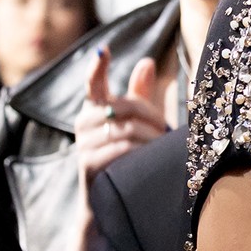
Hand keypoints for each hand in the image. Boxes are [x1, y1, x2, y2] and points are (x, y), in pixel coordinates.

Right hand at [72, 47, 163, 189]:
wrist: (109, 199)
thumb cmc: (126, 156)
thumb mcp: (134, 122)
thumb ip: (139, 94)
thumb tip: (147, 62)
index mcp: (95, 109)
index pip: (94, 83)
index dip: (98, 67)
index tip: (105, 50)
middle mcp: (84, 123)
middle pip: (125, 106)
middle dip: (152, 116)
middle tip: (167, 129)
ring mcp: (84, 143)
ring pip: (127, 129)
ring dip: (151, 137)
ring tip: (162, 146)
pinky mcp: (88, 163)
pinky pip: (121, 149)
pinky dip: (141, 151)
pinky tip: (150, 158)